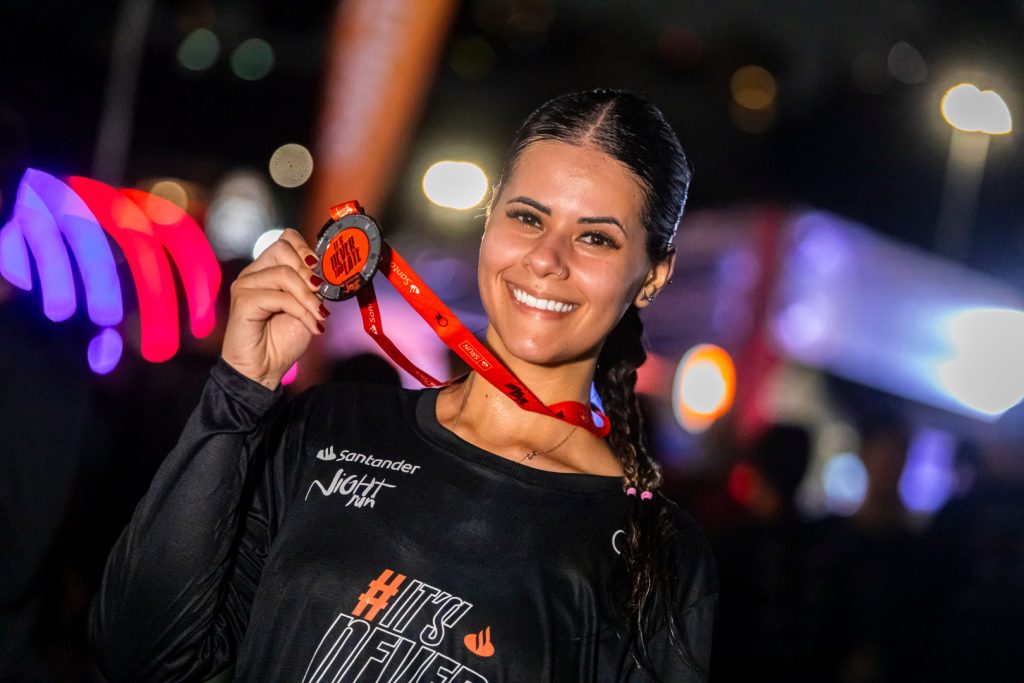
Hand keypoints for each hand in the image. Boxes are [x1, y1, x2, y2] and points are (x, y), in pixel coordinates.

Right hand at [221, 229, 328, 389]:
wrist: (263, 370)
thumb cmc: (282, 340)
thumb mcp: (306, 307)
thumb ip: (313, 287)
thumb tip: (330, 271)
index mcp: (268, 269)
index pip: (286, 239)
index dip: (307, 249)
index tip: (323, 274)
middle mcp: (254, 273)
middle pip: (283, 249)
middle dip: (310, 272)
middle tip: (322, 295)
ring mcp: (245, 285)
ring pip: (284, 274)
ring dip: (309, 297)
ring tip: (319, 316)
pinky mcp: (243, 301)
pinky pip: (279, 297)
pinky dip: (301, 312)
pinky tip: (312, 327)